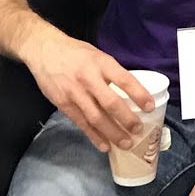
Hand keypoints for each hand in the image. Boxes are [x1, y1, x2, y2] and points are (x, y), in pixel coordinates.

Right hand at [21, 27, 151, 151]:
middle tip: (138, 130)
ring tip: (125, 143)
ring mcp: (74, 93)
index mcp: (102, 63)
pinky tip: (104, 145)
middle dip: (126, 119)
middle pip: (111, 103)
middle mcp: (88, 78)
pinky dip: (94, 136)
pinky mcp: (62, 103)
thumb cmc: (76, 53)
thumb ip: (112, 72)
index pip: (125, 80)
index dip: (139, 94)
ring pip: (96, 117)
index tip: (150, 107)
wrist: (44, 50)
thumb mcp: (98, 55)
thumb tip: (132, 92)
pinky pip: (81, 123)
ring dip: (112, 133)